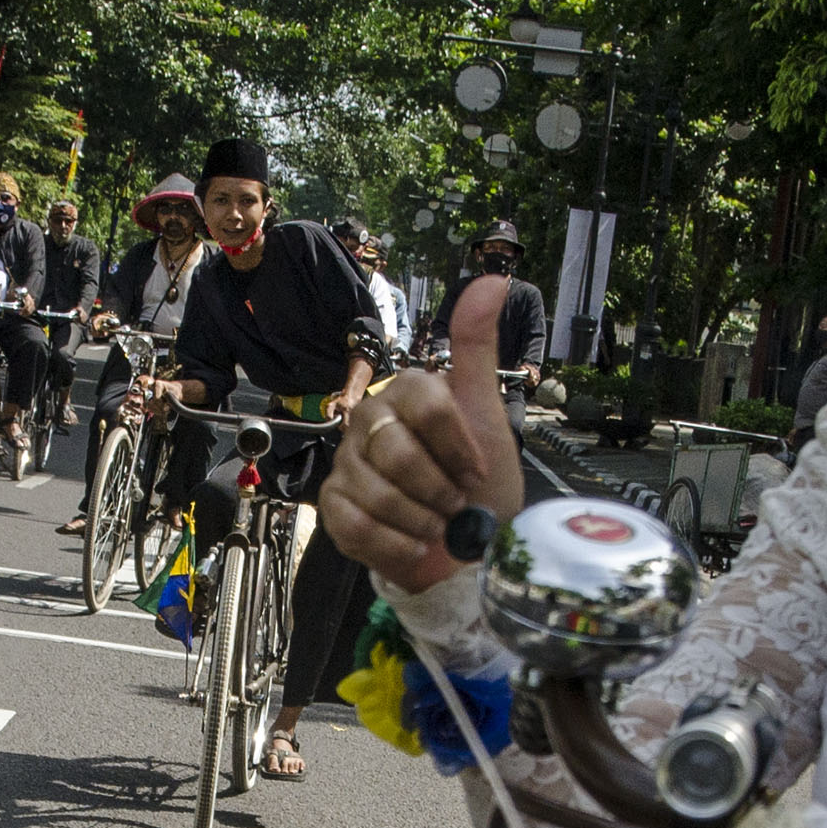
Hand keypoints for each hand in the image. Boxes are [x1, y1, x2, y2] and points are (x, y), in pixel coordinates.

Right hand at [319, 274, 525, 589]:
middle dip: (437, 489)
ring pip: (376, 492)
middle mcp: (370, 420)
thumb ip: (479, 349)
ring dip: (420, 520)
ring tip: (438, 527)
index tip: (477, 471)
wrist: (462, 548)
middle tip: (455, 505)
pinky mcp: (333, 505)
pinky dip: (395, 544)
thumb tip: (493, 279)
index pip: (426, 404)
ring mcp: (347, 463)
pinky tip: (416, 545)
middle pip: (397, 452)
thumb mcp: (488, 415)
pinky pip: (355, 525)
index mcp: (407, 393)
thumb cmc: (477, 483)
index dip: (457, 446)